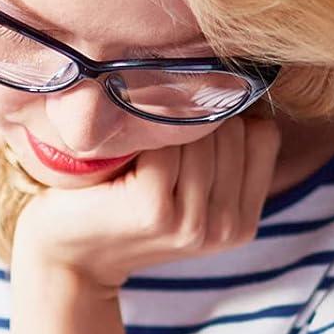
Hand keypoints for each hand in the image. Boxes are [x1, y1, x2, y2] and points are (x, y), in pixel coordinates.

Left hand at [11, 108, 281, 291]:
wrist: (70, 253)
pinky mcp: (155, 210)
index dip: (226, 120)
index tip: (187, 133)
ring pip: (201, 134)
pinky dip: (140, 137)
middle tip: (155, 144)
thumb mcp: (191, 188)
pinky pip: (164, 144)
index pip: (264, 134)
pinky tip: (121, 158)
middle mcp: (226, 228)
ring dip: (165, 128)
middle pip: (233, 131)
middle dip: (193, 122)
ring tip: (139, 150)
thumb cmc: (128, 202)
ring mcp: (193, 224)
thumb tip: (245, 80)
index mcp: (244, 223)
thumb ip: (226, 154)